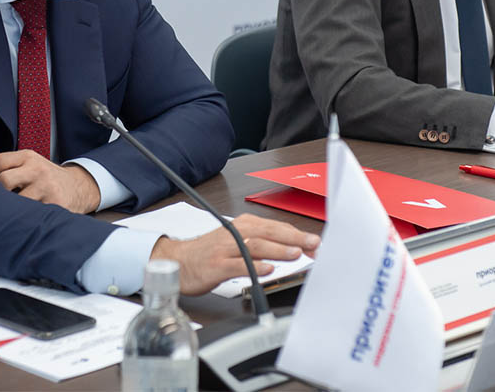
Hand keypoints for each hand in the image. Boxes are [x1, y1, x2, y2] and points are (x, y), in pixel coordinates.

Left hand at [0, 150, 100, 213]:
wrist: (79, 187)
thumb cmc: (46, 178)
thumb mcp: (31, 163)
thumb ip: (10, 168)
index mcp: (28, 157)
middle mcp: (37, 169)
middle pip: (4, 181)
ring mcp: (46, 187)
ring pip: (17, 201)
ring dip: (8, 209)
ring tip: (4, 214)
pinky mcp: (54, 204)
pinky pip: (31, 213)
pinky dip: (23, 218)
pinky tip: (20, 220)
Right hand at [150, 214, 320, 295]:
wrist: (178, 261)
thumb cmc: (210, 253)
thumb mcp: (237, 241)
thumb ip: (263, 243)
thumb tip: (293, 247)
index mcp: (243, 225)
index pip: (275, 227)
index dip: (297, 234)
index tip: (316, 242)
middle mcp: (235, 233)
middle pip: (268, 233)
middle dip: (294, 238)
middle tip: (313, 245)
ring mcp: (225, 249)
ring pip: (255, 246)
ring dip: (277, 249)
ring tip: (296, 253)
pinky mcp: (216, 265)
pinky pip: (237, 265)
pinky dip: (254, 266)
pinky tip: (267, 269)